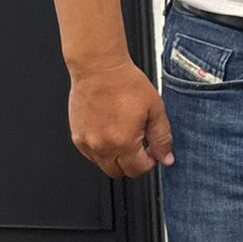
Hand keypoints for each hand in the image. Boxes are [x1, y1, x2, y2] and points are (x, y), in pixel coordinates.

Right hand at [67, 59, 173, 178]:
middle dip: (134, 164)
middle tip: (141, 145)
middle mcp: (101, 147)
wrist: (99, 68)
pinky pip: (91, 155)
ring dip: (117, 158)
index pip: (139, 170)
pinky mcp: (76, 137)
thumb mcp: (155, 108)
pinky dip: (102, 150)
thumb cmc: (125, 83)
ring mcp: (86, 143)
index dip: (150, 162)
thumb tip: (166, 158)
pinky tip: (111, 131)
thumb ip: (162, 137)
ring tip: (125, 134)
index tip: (152, 151)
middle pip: (119, 173)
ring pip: (104, 166)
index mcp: (123, 142)